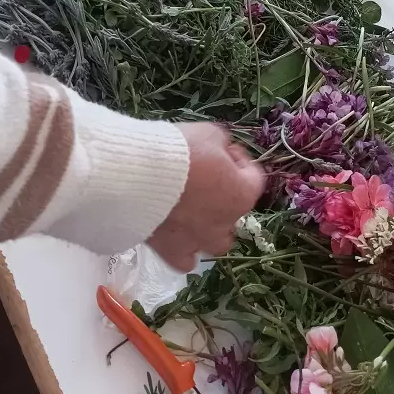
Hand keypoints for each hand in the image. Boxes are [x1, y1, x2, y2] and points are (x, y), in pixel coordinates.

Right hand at [148, 124, 264, 271]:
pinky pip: (185, 259)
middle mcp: (227, 224)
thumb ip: (222, 145)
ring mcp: (201, 242)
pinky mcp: (173, 253)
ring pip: (215, 242)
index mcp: (242, 195)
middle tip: (204, 178)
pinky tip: (175, 234)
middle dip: (224, 196)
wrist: (140, 176)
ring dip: (209, 227)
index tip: (224, 150)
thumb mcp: (210, 134)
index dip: (238, 160)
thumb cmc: (181, 152)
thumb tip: (221, 150)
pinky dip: (183, 248)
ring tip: (191, 210)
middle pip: (234, 212)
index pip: (253, 178)